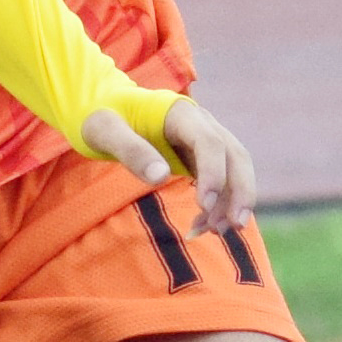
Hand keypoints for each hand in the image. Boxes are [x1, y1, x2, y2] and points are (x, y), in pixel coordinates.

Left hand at [84, 94, 254, 234]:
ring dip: (232, 202)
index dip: (213, 172)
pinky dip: (219, 205)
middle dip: (240, 191)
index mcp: (179, 113)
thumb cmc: (101, 117)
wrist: (104, 109)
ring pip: (235, 170)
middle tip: (234, 226)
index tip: (204, 204)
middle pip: (235, 155)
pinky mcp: (201, 159)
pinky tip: (203, 227)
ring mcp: (204, 142)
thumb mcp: (104, 131)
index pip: (209, 141)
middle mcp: (200, 124)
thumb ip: (130, 151)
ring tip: (213, 232)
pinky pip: (221, 181)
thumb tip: (160, 177)